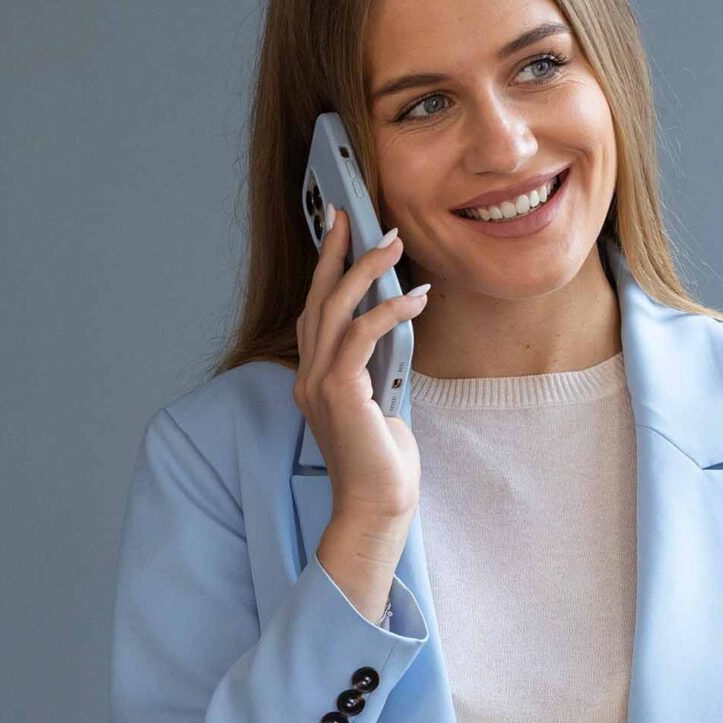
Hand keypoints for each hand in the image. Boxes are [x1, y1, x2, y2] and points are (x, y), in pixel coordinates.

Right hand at [295, 205, 429, 525]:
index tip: (339, 233)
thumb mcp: (382, 403)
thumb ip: (378, 367)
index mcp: (314, 379)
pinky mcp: (339, 392)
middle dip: (334, 253)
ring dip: (365, 271)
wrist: (376, 507)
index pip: (316, 312)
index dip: (326, 271)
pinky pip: (361, 336)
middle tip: (352, 215)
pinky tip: (414, 298)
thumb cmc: (384, 463)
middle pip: (317, 299)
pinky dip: (387, 311)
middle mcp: (308, 377)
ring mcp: (318, 384)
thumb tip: (395, 328)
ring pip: (336, 310)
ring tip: (391, 243)